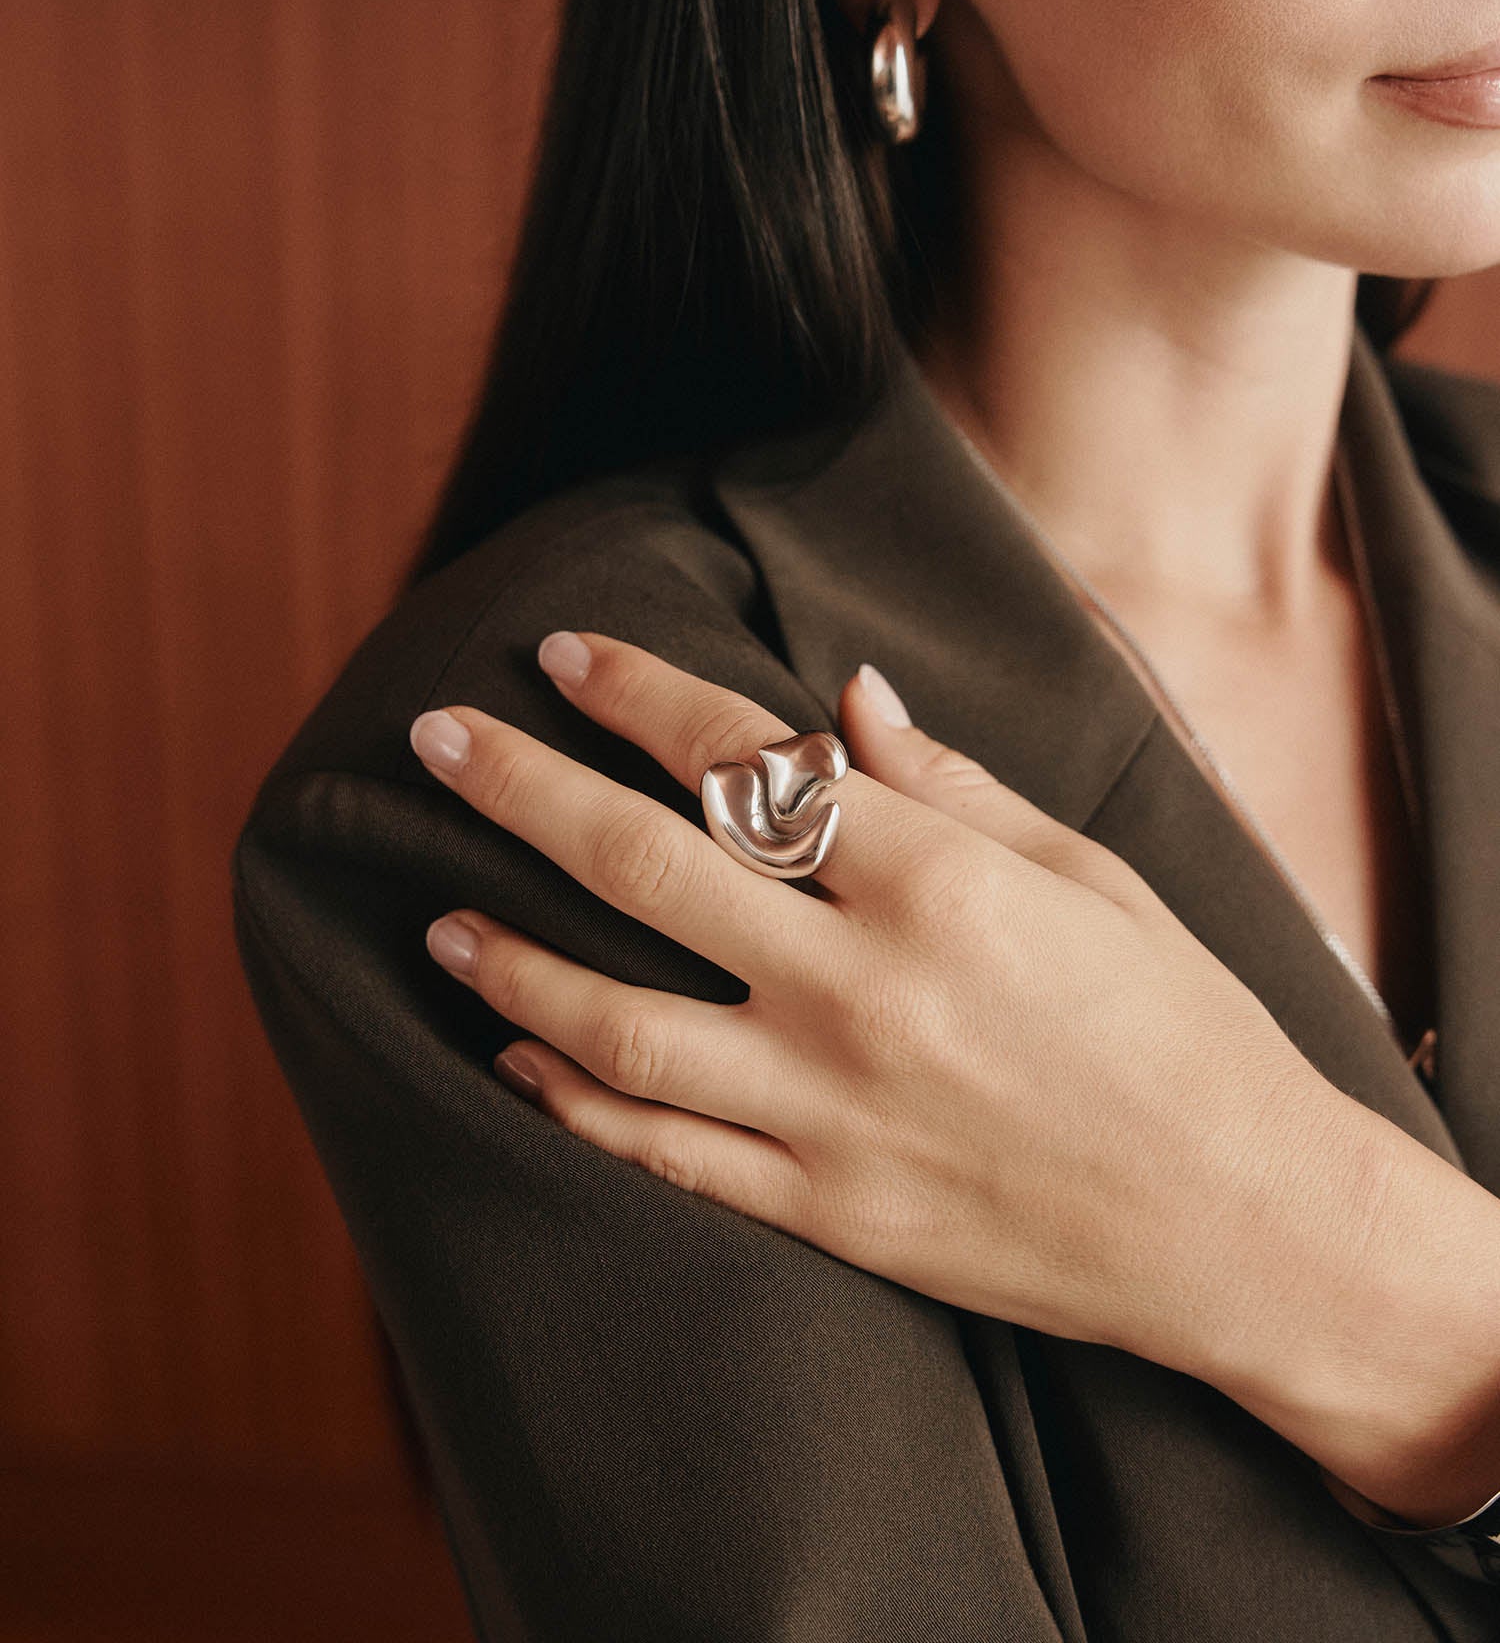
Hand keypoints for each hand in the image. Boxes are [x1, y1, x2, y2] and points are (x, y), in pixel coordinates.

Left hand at [408, 628, 1361, 1393]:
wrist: (1248, 1228)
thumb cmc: (1183, 1027)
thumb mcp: (1090, 874)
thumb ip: (954, 784)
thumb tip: (844, 699)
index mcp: (939, 885)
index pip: (744, 763)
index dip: (638, 696)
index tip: (562, 652)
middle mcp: (865, 993)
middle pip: (643, 868)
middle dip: (521, 790)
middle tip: (435, 739)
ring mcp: (834, 1114)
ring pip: (620, 1026)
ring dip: (514, 961)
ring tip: (436, 920)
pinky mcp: (828, 1212)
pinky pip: (664, 1156)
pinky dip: (574, 1104)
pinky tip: (516, 1058)